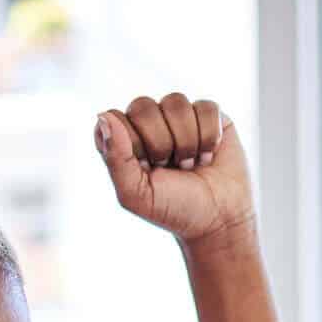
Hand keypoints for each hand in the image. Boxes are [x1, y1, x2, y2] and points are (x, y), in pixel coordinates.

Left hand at [95, 93, 253, 245]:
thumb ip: (115, 157)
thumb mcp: (136, 194)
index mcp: (123, 141)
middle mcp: (148, 123)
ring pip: (175, 102)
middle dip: (160, 144)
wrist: (218, 220)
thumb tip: (104, 116)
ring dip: (186, 142)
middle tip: (170, 168)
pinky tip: (209, 155)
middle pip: (142, 106)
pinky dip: (209, 137)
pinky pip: (206, 107)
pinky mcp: (209, 114)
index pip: (114, 118)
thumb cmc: (173, 209)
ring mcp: (178, 116)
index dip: (133, 145)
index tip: (146, 170)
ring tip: (190, 164)